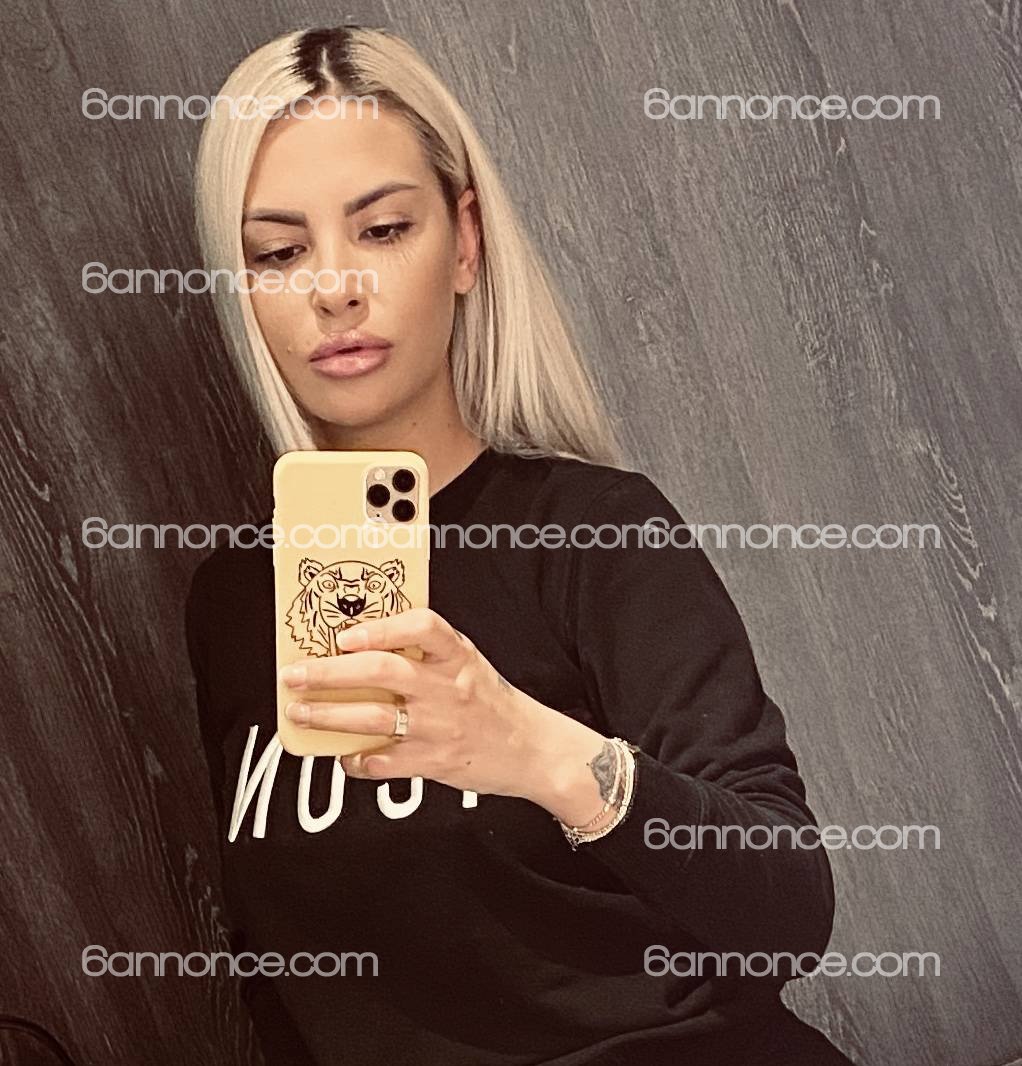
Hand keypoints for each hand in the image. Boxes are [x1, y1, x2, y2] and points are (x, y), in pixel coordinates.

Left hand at [278, 607, 600, 803]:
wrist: (531, 749)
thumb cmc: (492, 702)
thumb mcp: (468, 663)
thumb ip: (426, 651)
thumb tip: (363, 641)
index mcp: (458, 656)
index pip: (422, 627)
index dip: (380, 628)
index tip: (346, 634)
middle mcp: (447, 688)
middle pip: (382, 671)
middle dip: (330, 672)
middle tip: (296, 673)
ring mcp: (439, 726)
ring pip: (374, 717)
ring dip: (328, 715)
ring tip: (299, 712)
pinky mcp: (433, 762)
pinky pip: (385, 762)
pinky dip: (357, 760)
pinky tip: (343, 756)